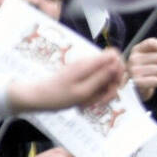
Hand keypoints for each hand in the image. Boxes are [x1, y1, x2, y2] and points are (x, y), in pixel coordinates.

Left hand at [8, 50, 125, 112]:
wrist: (37, 97)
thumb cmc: (58, 96)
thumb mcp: (83, 91)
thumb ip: (101, 77)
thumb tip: (117, 65)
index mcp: (88, 64)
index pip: (114, 54)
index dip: (120, 68)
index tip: (115, 84)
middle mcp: (88, 63)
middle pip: (113, 68)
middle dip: (113, 84)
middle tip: (104, 99)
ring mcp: (85, 69)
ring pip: (106, 77)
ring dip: (104, 91)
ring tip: (94, 102)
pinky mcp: (83, 75)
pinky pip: (97, 82)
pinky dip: (97, 92)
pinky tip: (89, 100)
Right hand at [126, 38, 156, 101]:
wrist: (133, 88)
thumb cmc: (145, 69)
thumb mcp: (148, 56)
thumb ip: (155, 47)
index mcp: (136, 50)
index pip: (150, 43)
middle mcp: (133, 59)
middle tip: (151, 68)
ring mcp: (133, 70)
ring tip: (148, 76)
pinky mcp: (137, 82)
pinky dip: (155, 82)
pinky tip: (148, 83)